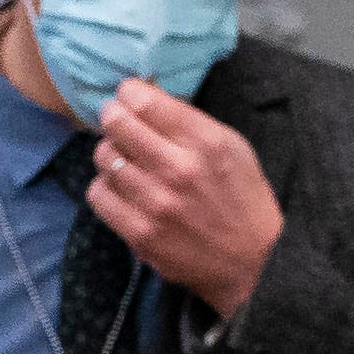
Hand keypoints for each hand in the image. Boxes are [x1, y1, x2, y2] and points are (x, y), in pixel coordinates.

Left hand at [89, 81, 283, 320]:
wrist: (254, 260)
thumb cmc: (242, 197)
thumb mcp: (232, 146)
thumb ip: (188, 121)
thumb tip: (144, 96)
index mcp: (206, 142)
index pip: (144, 101)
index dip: (128, 93)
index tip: (128, 96)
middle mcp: (178, 169)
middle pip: (116, 124)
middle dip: (113, 117)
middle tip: (118, 122)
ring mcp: (156, 204)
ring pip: (104, 158)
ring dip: (111, 154)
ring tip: (126, 160)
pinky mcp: (140, 233)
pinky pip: (99, 195)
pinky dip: (106, 188)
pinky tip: (123, 190)